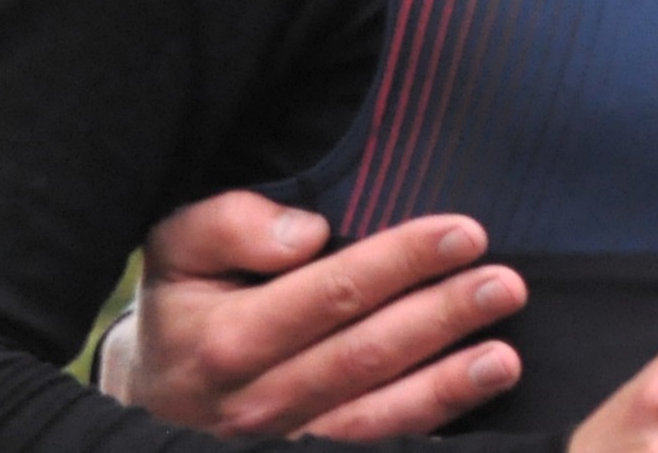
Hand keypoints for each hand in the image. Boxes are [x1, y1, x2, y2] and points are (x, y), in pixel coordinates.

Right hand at [108, 191, 525, 438]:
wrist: (152, 394)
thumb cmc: (183, 305)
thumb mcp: (177, 249)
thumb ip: (228, 226)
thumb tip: (307, 233)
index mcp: (226, 340)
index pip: (329, 295)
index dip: (400, 262)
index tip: (463, 234)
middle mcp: (256, 403)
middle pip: (364, 356)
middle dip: (441, 318)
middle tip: (504, 285)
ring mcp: (283, 444)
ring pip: (376, 417)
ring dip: (448, 386)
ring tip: (506, 356)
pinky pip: (375, 447)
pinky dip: (426, 428)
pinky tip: (473, 402)